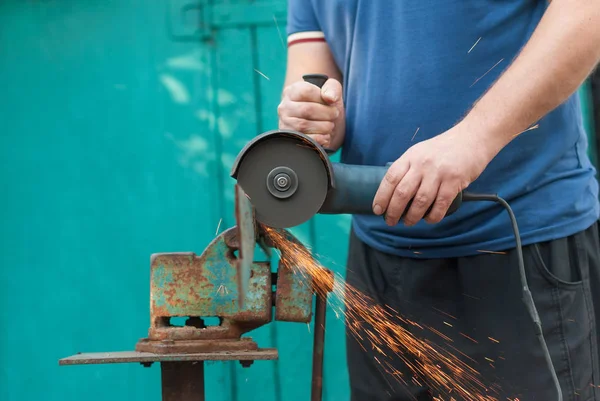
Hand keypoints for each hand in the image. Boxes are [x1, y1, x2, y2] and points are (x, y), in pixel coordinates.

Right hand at [278, 78, 344, 149]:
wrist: (318, 122)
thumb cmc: (323, 103)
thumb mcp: (330, 90)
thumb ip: (332, 88)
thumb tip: (330, 98)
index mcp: (292, 91)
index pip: (306, 91)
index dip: (322, 98)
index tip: (331, 102)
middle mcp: (285, 107)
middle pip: (306, 110)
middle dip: (326, 113)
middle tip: (334, 115)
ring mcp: (286, 124)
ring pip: (304, 126)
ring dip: (324, 126)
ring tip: (330, 125)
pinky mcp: (291, 138)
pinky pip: (305, 139)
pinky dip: (320, 139)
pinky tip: (326, 135)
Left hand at [372, 124, 496, 225]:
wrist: (473, 137)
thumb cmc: (444, 148)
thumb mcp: (420, 151)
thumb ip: (408, 168)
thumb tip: (394, 191)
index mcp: (411, 157)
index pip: (390, 178)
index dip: (381, 196)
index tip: (377, 210)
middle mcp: (422, 164)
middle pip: (402, 193)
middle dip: (393, 211)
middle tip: (391, 221)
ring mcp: (438, 173)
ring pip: (420, 201)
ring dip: (412, 216)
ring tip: (409, 222)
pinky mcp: (454, 181)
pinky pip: (440, 204)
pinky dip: (433, 216)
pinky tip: (429, 219)